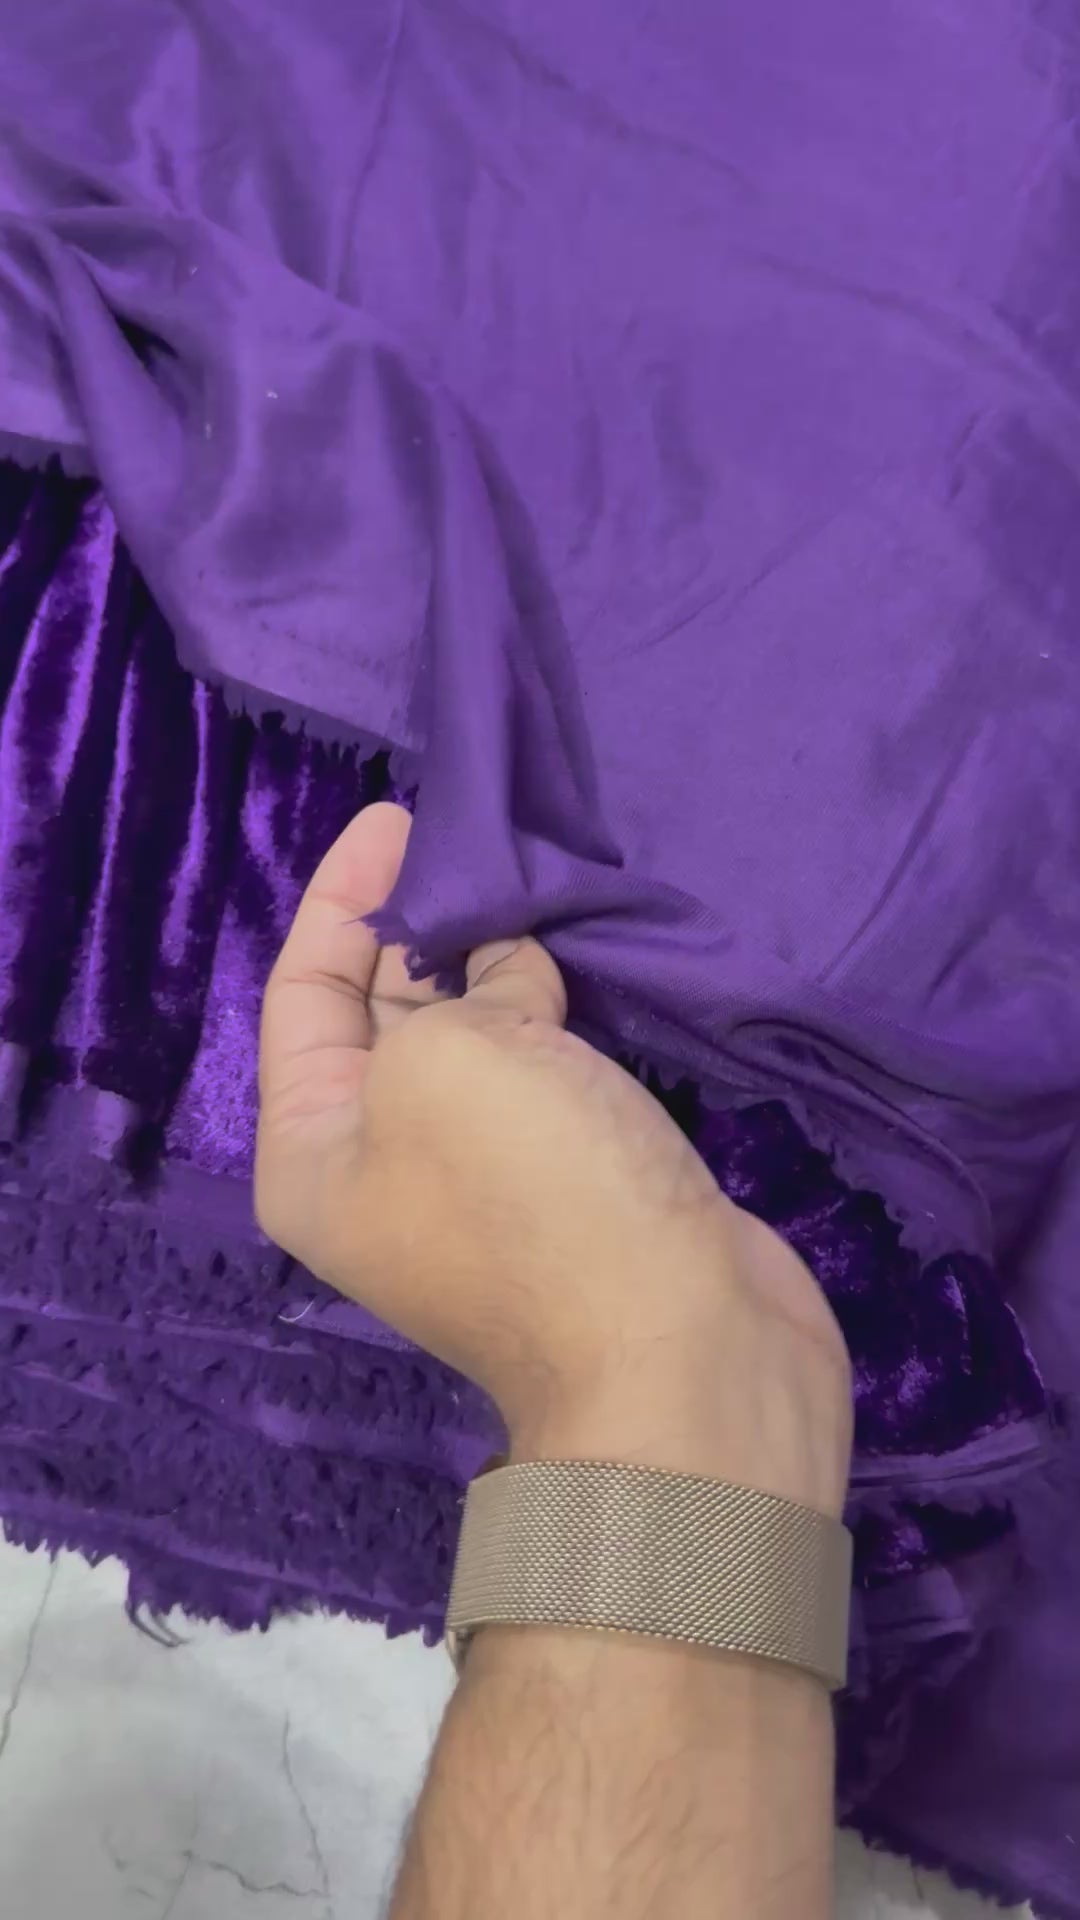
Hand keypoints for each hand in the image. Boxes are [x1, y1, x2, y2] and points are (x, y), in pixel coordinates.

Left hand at [256, 804, 851, 1515]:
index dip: (343, 896)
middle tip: (475, 828)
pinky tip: (586, 941)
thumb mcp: (449, 1060)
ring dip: (500, 954)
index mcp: (316, 1150)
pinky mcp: (578, 1175)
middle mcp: (388, 1163)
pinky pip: (549, 1066)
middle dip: (423, 918)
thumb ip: (459, 984)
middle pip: (385, 1012)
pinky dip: (561, 1004)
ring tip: (533, 864)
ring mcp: (488, 1174)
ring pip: (478, 1035)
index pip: (301, 993)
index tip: (399, 816)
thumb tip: (512, 974)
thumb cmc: (534, 1198)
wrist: (688, 1352)